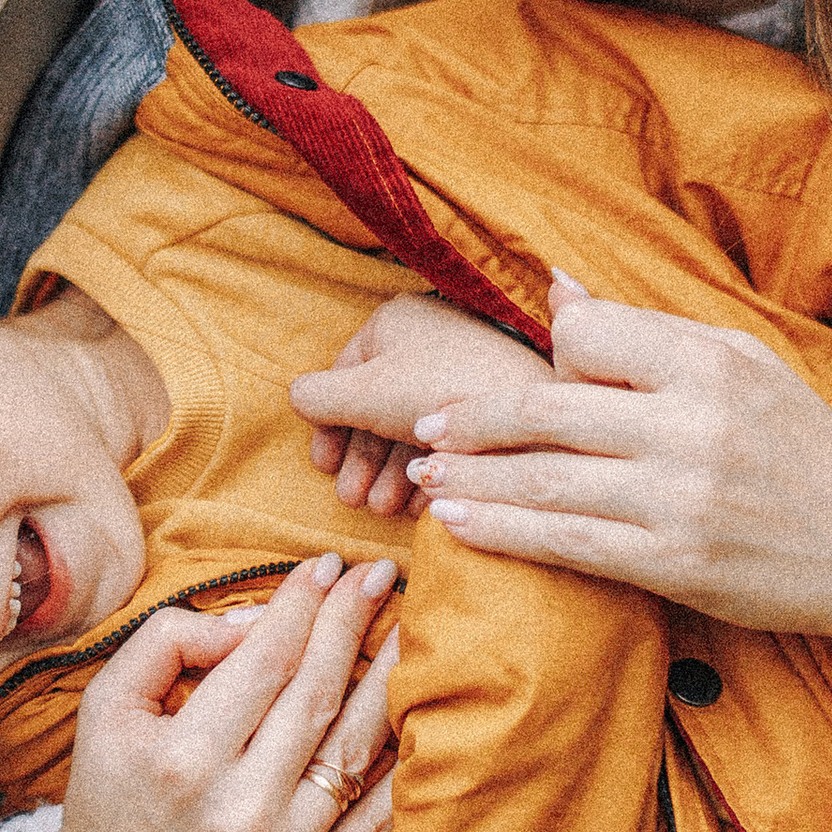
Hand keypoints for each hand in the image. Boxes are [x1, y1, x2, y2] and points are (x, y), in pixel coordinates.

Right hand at [46, 555, 399, 831]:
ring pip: (353, 747)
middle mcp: (239, 806)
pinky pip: (375, 817)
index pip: (264, 659)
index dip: (301, 604)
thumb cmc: (109, 796)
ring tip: (412, 627)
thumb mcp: (106, 708)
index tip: (324, 565)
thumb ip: (166, 644)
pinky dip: (400, 764)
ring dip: (389, 679)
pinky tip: (416, 715)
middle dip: (350, 621)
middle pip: (314, 693)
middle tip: (377, 573)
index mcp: (184, 758)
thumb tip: (250, 624)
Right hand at [295, 292, 557, 515]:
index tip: (323, 468)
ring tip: (384, 509)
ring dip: (391, 473)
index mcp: (396, 321)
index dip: (328, 424)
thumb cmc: (440, 395)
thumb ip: (316, 397)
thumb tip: (298, 400)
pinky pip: (451, 436)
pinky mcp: (494, 402)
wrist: (533, 416)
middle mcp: (431, 340)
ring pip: (413, 425)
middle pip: (379, 406)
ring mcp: (464, 370)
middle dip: (362, 461)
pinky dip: (431, 470)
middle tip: (353, 502)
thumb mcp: (362, 394)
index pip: (345, 372)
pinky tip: (423, 502)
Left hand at [298, 273, 831, 658]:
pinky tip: (459, 525)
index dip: (548, 354)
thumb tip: (555, 285)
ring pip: (542, 481)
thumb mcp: (742, 364)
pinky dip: (501, 532)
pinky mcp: (673, 562)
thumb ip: (646, 329)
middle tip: (426, 424)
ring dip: (468, 479)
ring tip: (421, 476)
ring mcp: (680, 498)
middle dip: (470, 418)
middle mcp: (691, 425)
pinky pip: (565, 543)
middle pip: (545, 408)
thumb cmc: (802, 449)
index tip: (522, 378)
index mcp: (707, 362)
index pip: (586, 336)